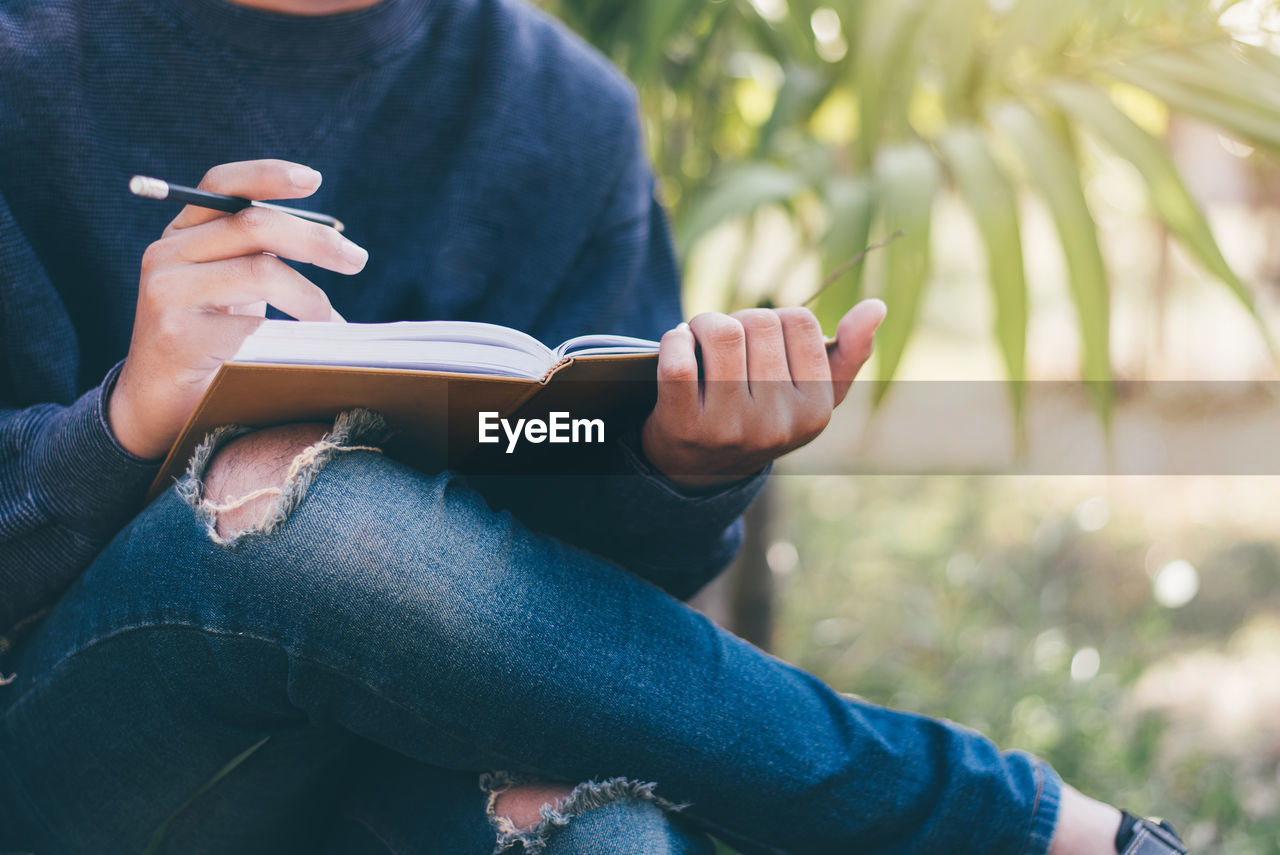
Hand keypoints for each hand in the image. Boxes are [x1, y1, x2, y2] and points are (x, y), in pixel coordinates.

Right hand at [108, 159, 366, 459]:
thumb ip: (259, 256)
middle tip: (357, 259)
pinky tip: (307, 349)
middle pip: (253, 223)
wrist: (154, 408)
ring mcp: (167, 292)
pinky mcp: (177, 335)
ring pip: (260, 270)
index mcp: (180, 236)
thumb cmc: (210, 344)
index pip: (220, 186)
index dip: (266, 175)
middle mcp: (166, 255)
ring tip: (331, 322)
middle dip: (316, 239)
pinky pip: (252, 323)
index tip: (313, 179)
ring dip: (311, 295)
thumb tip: (336, 242)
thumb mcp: (231, 289)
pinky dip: (291, 333)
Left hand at [640, 299, 885, 488]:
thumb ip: (848, 354)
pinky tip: (677, 344)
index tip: (761, 339)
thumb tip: (875, 307)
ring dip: (704, 323)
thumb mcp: (810, 396)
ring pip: (721, 333)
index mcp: (815, 411)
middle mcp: (776, 424)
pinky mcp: (684, 427)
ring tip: (699, 337)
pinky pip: (678, 362)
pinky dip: (673, 340)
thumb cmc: (761, 417)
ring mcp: (729, 429)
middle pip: (759, 322)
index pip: (801, 322)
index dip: (776, 318)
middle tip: (725, 339)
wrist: (699, 468)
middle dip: (738, 319)